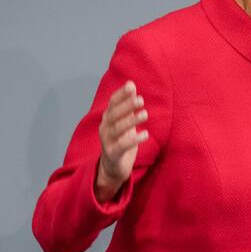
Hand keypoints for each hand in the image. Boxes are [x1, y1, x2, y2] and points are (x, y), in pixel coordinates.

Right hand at [95, 81, 148, 201]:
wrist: (113, 166)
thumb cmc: (121, 140)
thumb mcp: (124, 121)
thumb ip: (127, 105)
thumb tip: (131, 85)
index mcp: (107, 119)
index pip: (112, 103)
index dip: (121, 94)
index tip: (131, 86)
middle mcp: (105, 128)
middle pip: (113, 114)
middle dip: (126, 106)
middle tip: (141, 100)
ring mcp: (107, 141)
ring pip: (117, 129)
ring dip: (131, 120)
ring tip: (145, 114)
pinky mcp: (113, 154)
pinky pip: (122, 146)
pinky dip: (133, 140)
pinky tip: (145, 134)